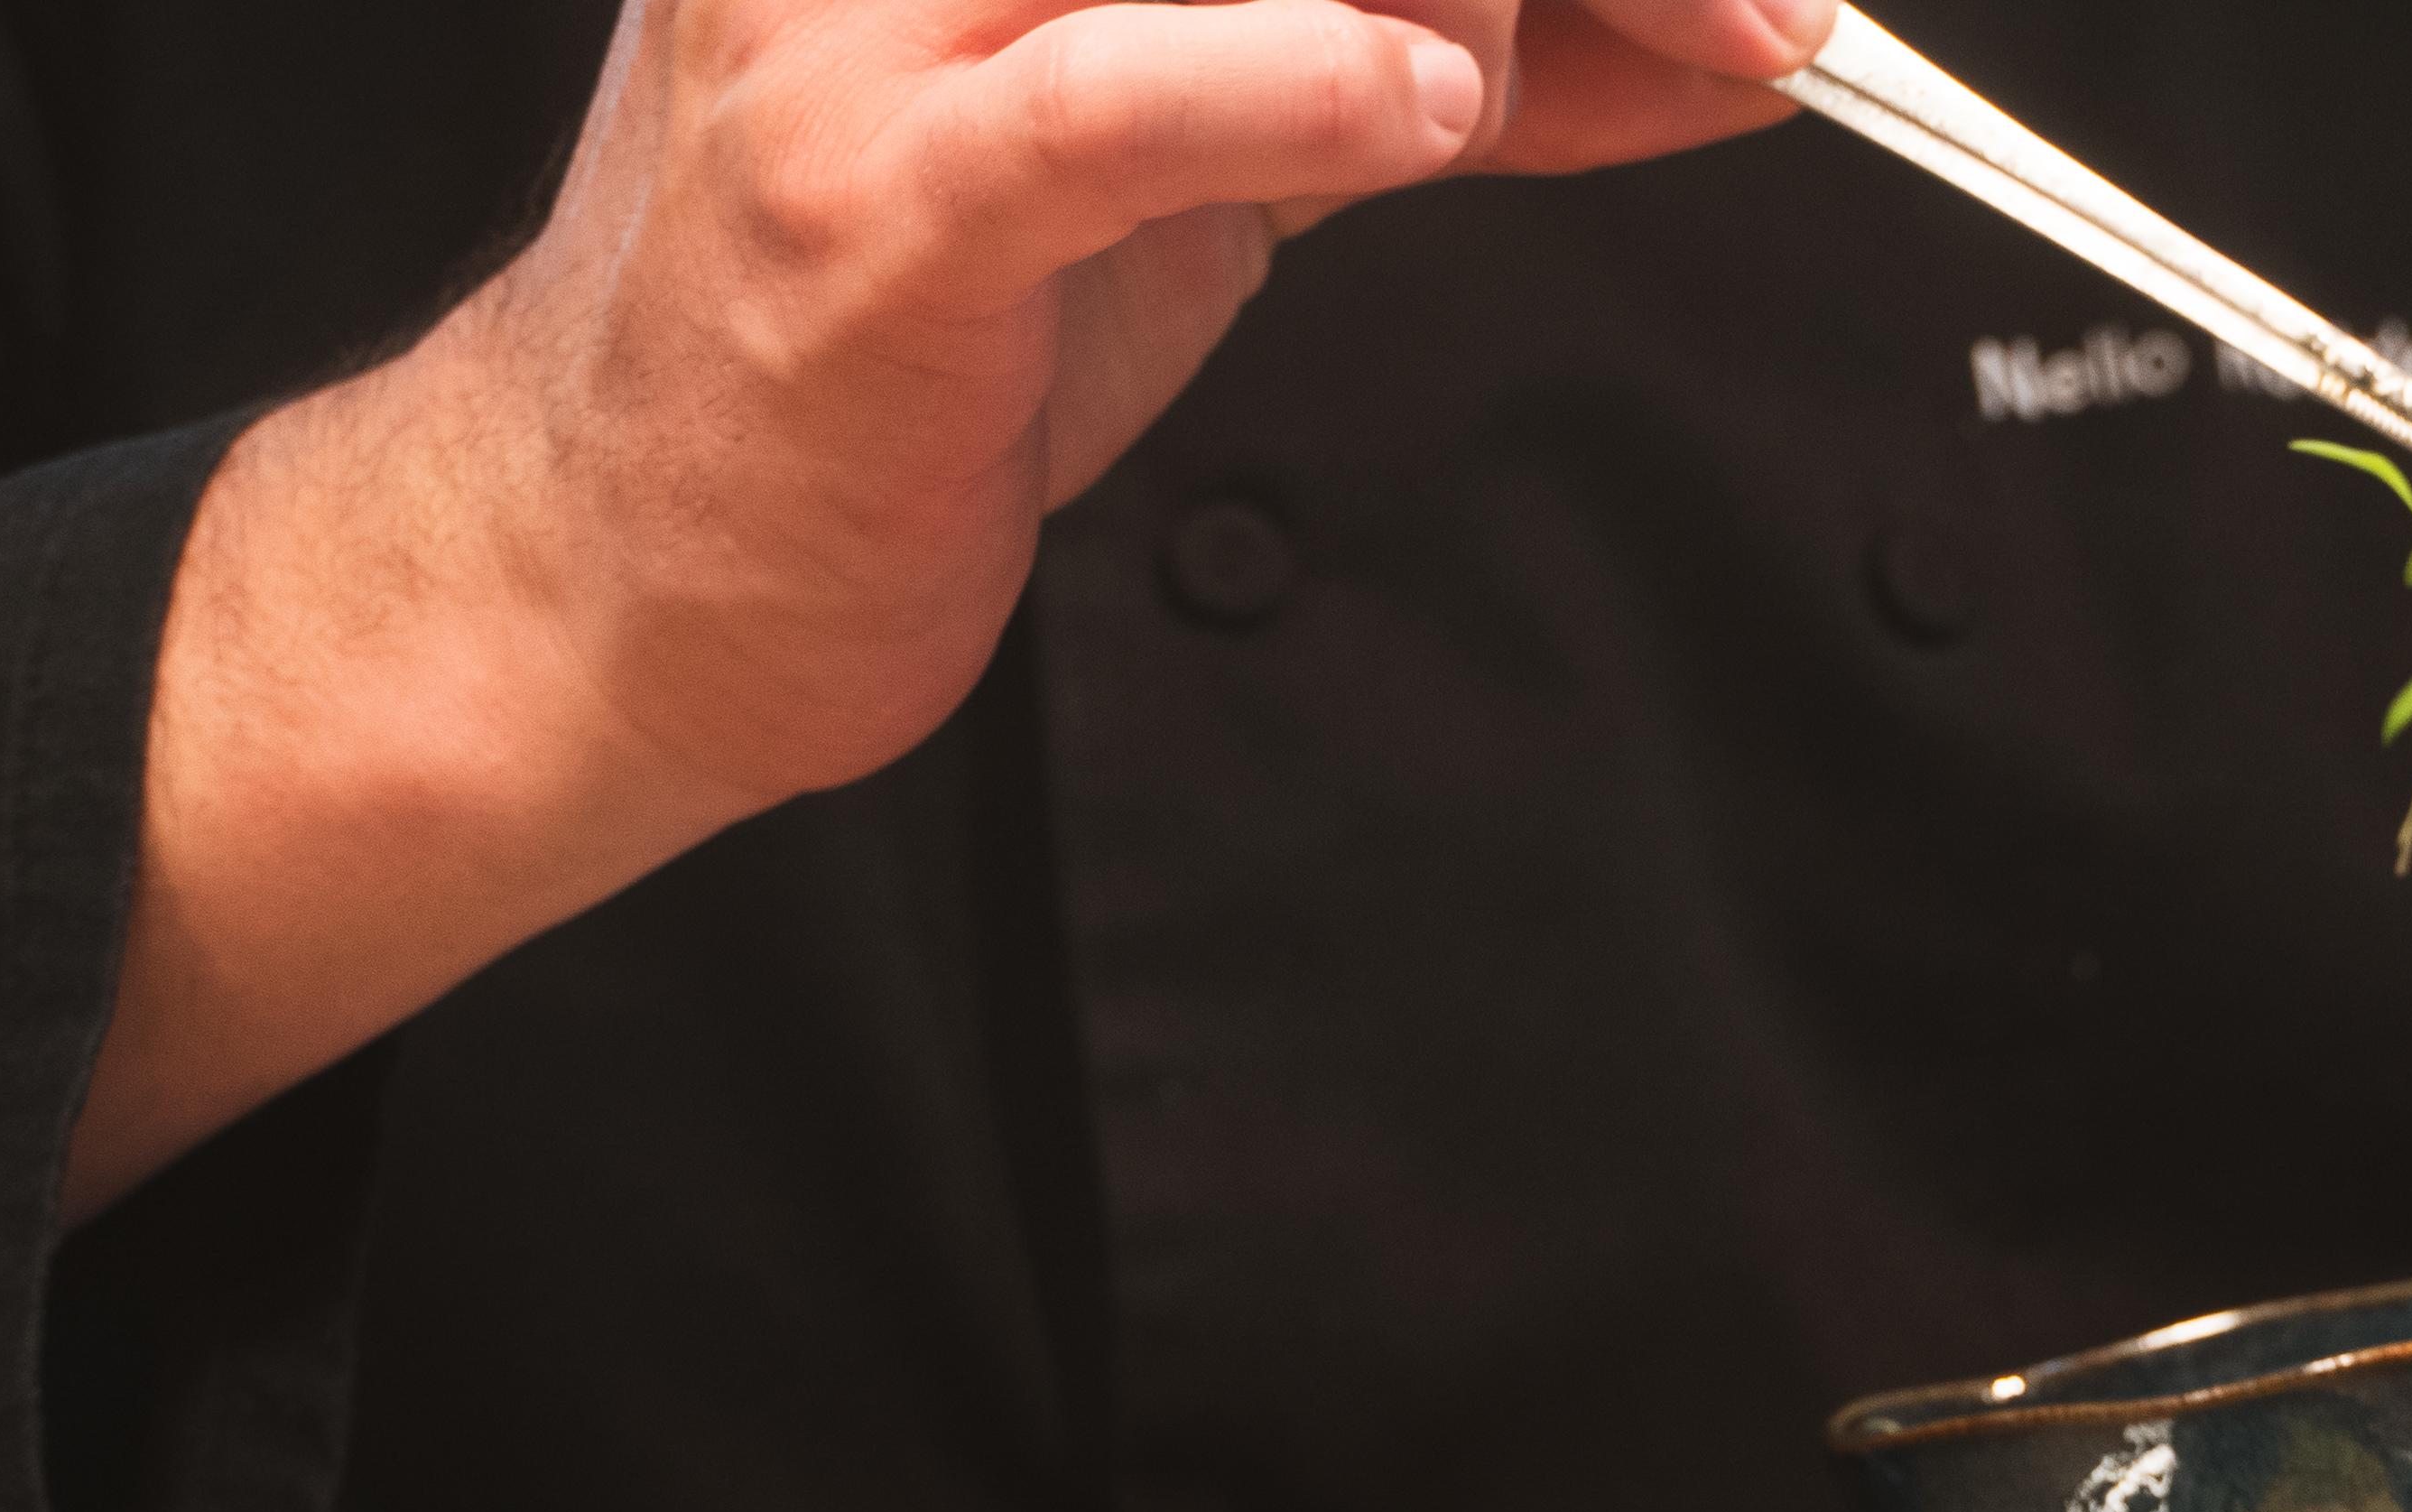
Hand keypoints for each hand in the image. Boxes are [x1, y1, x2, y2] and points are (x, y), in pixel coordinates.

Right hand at [68, 0, 1827, 1207]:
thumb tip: (1695, 37)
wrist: (657, 557)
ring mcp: (863, 28)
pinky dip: (1295, 84)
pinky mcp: (875, 206)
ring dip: (1457, 5)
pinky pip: (1109, 95)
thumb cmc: (926, 341)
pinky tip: (1419, 108)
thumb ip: (1443, 69)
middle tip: (1754, 15)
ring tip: (1505, 92)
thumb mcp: (1221, 152)